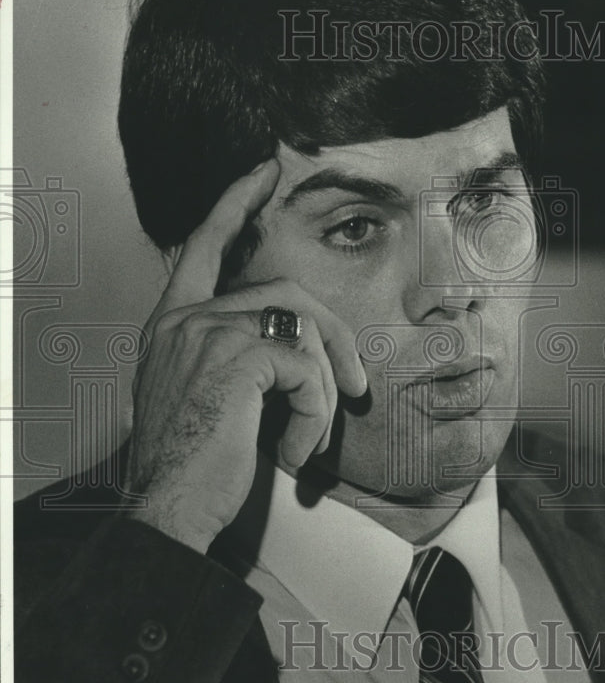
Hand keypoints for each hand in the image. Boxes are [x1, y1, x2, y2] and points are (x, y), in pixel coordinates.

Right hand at [126, 160, 366, 553]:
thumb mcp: (203, 398)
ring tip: (320, 431)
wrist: (168, 509)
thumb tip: (295, 349)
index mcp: (171, 325)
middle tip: (357, 384)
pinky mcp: (236, 359)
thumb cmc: (191, 465)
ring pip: (304, 327)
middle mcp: (184, 319)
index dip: (234, 203)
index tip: (264, 172)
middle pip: (284, 290)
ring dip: (328, 385)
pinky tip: (300, 451)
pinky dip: (317, 413)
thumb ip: (232, 359)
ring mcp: (206, 333)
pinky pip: (307, 368)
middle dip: (334, 335)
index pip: (203, 244)